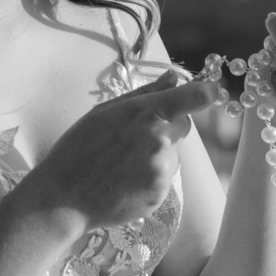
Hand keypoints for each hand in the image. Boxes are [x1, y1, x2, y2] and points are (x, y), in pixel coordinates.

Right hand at [23, 70, 219, 231]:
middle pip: (184, 126)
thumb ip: (145, 93)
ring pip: (172, 154)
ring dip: (157, 155)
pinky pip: (163, 179)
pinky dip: (149, 178)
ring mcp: (161, 171)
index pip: (192, 98)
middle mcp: (159, 141)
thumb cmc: (78, 149)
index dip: (205, 93)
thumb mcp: (104, 112)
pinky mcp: (160, 195)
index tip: (212, 91)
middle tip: (135, 136)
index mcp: (145, 114)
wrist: (63, 198)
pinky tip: (123, 181)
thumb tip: (174, 77)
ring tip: (122, 164)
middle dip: (168, 126)